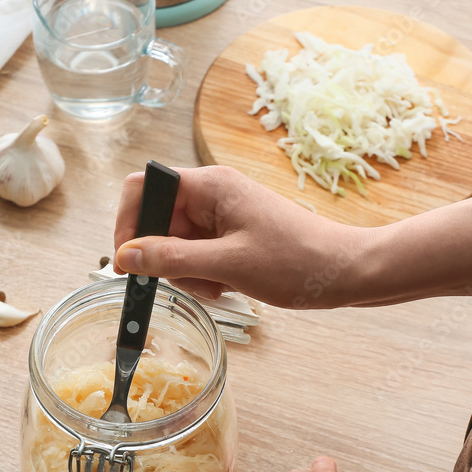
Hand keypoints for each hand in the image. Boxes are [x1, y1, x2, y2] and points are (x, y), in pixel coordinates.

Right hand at [113, 166, 359, 307]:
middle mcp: (213, 194)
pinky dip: (204, 275)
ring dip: (187, 271)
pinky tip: (229, 286)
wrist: (347, 272)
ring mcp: (223, 215)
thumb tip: (124, 256)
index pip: (143, 187)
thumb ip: (171, 259)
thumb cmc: (298, 261)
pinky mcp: (233, 235)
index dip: (127, 222)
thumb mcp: (227, 265)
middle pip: (157, 220)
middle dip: (165, 256)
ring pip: (176, 243)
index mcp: (210, 185)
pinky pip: (198, 254)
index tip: (129, 261)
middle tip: (190, 279)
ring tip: (220, 285)